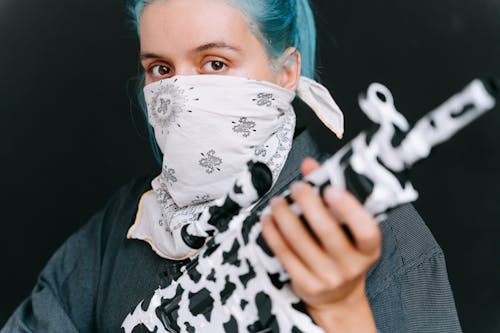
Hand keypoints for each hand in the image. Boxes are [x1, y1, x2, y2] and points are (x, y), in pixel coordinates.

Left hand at [261, 157, 380, 331]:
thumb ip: (330, 193)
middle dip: (308, 204)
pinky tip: (268, 220)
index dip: (349, 209)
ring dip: (285, 216)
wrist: (337, 297)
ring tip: (277, 201)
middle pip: (328, 232)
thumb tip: (309, 165)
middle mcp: (351, 266)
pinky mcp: (307, 285)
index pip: (366, 230)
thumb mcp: (346, 228)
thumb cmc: (342, 251)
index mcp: (368, 249)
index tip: (330, 189)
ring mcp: (329, 278)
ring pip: (300, 242)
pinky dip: (273, 234)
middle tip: (297, 187)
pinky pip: (285, 254)